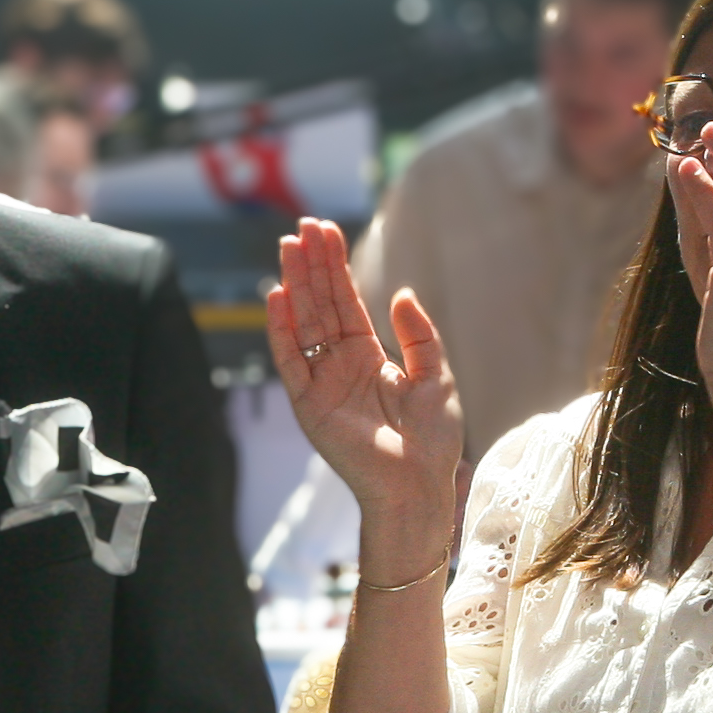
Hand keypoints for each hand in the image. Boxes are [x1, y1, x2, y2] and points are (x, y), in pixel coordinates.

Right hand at [263, 218, 463, 542]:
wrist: (417, 485)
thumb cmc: (431, 440)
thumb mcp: (435, 377)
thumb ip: (419, 336)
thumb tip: (400, 294)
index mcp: (367, 355)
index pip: (345, 301)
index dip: (334, 267)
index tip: (323, 231)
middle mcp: (339, 365)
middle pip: (319, 304)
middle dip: (311, 265)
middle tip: (302, 226)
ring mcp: (320, 383)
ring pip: (302, 324)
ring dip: (294, 285)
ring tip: (288, 247)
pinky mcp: (308, 405)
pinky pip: (290, 362)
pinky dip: (280, 330)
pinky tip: (277, 297)